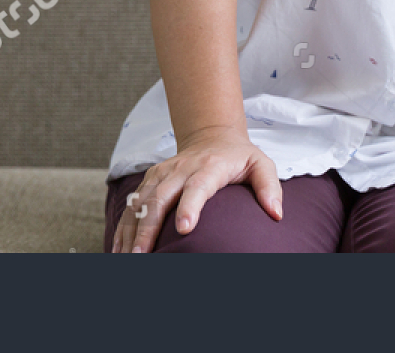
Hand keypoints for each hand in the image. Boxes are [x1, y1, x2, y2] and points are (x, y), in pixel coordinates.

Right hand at [111, 125, 281, 252]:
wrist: (213, 135)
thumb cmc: (240, 157)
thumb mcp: (261, 164)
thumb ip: (269, 187)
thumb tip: (276, 214)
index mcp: (210, 166)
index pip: (198, 187)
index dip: (190, 206)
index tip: (184, 229)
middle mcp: (182, 168)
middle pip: (161, 197)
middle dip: (149, 227)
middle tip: (142, 256)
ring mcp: (163, 173)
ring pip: (142, 201)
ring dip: (131, 230)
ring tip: (127, 258)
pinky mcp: (151, 178)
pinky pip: (133, 202)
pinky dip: (124, 225)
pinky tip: (118, 249)